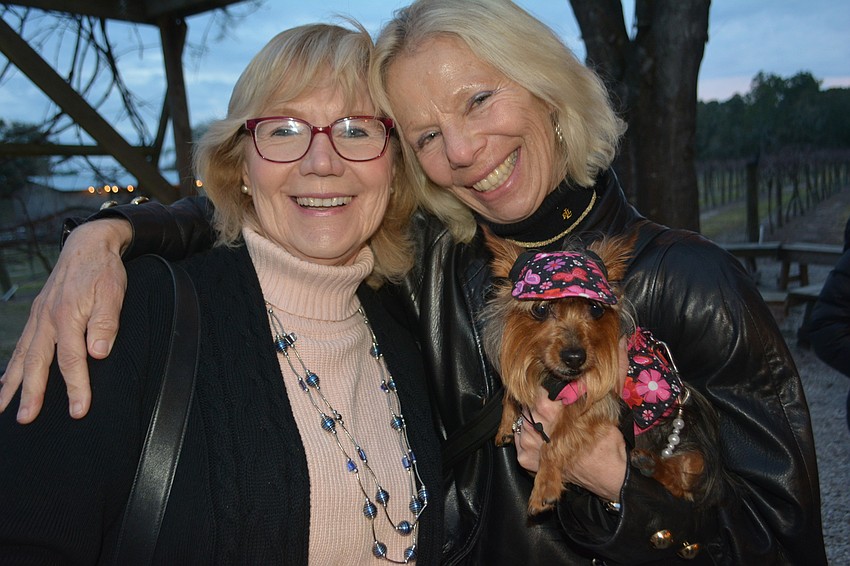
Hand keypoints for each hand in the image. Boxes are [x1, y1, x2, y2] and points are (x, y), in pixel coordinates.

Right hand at [0, 219, 130, 422]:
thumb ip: (105, 322)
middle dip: (32, 393)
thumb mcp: (113, 293)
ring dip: (11, 384)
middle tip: (26, 420)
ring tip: (2, 409)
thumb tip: (98, 352)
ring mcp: (37, 318)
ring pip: (20, 356)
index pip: (71, 360)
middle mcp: (47, 320)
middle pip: (37, 363)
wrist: (88, 245)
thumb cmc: (103, 271)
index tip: (79, 411)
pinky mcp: (36, 316)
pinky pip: (19, 345)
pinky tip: (3, 382)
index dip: (76, 387)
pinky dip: (9, 366)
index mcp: (67, 316)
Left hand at [514, 336, 630, 501]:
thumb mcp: (613, 398)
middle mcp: (537, 426)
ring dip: (532, 417)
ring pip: (520, 417)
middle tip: (555, 406)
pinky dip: (528, 434)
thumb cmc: (608, 437)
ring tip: (551, 423)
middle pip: (526, 401)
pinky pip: (518, 436)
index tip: (555, 388)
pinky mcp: (525, 458)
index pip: (536, 386)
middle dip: (538, 400)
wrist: (608, 474)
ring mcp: (528, 443)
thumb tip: (623, 340)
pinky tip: (545, 436)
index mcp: (554, 409)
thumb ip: (615, 366)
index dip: (545, 385)